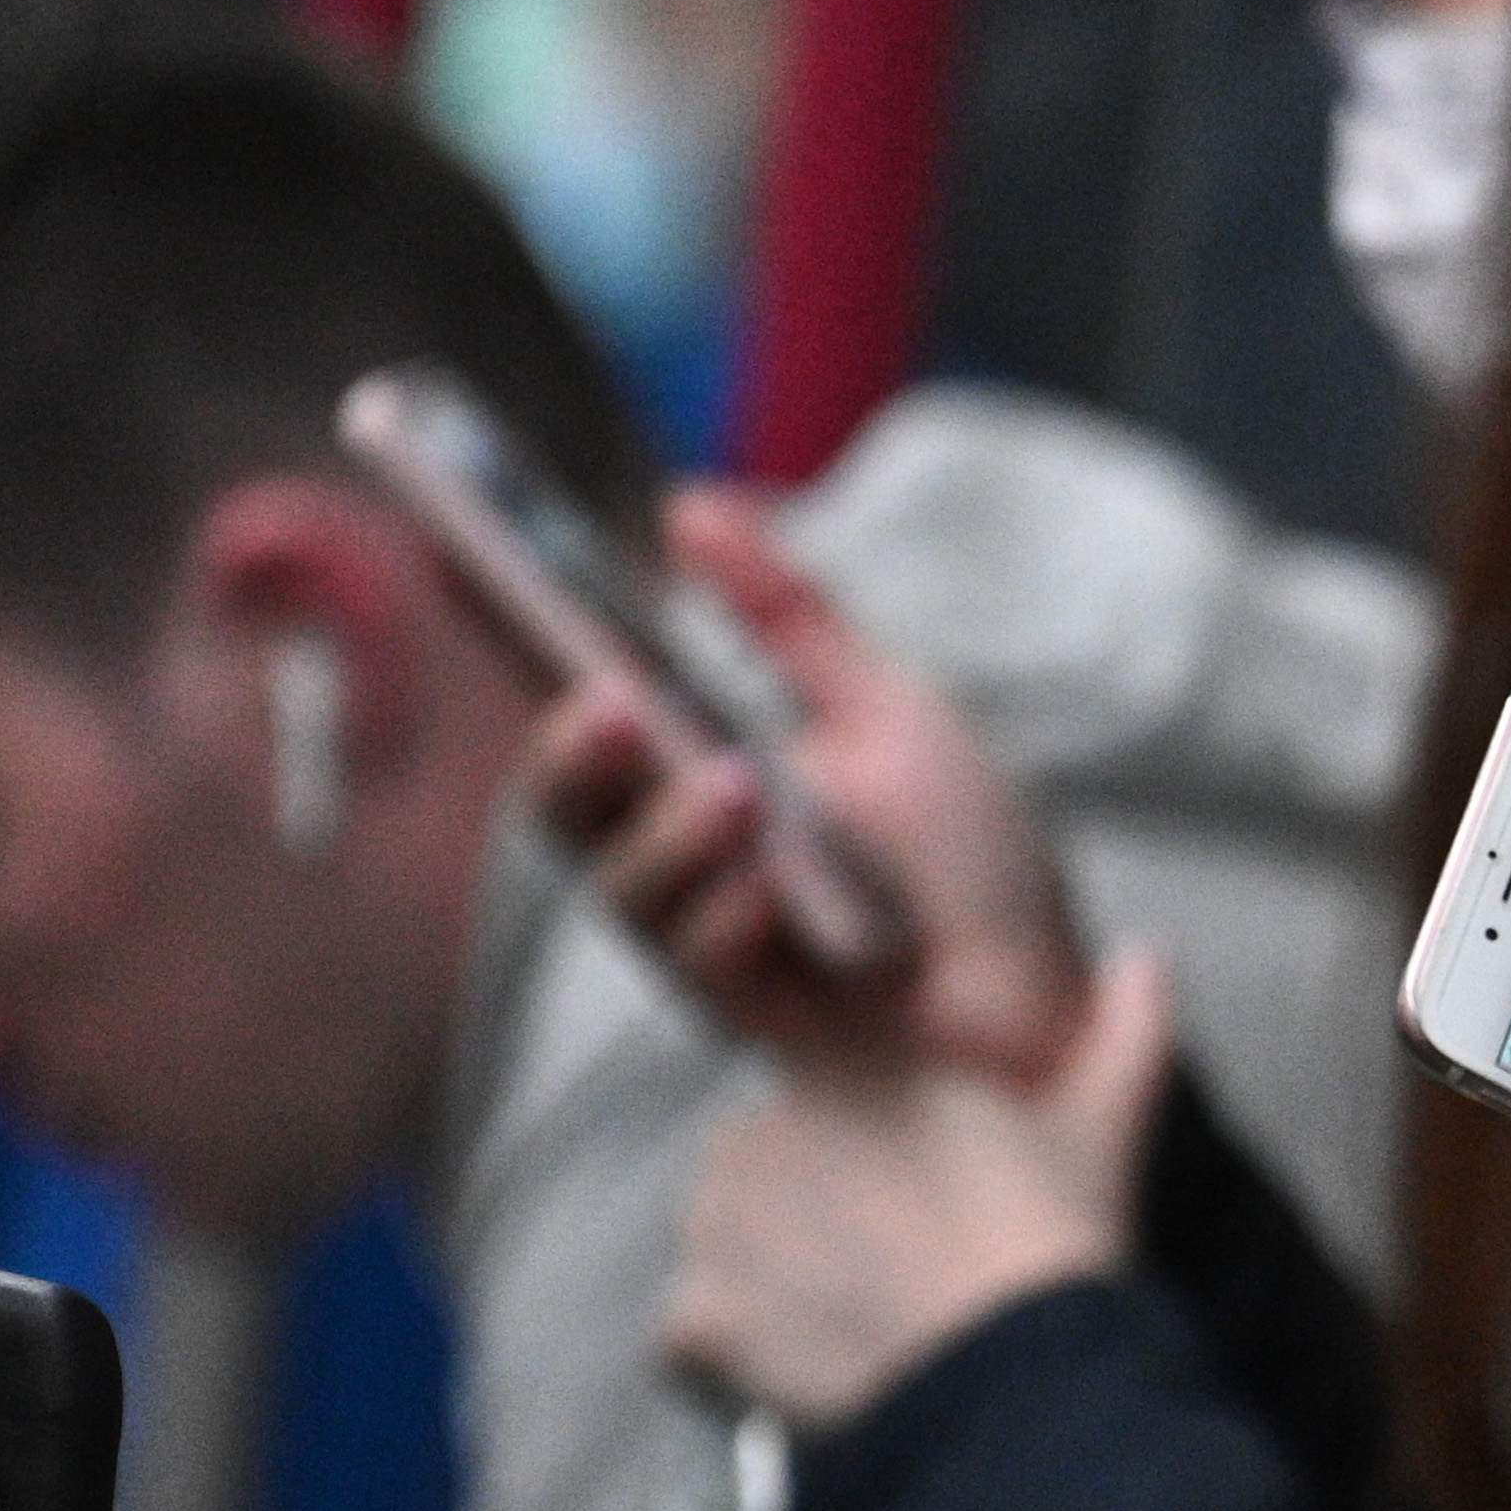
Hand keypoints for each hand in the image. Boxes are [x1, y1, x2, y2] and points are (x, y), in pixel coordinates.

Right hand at [521, 489, 1090, 1079]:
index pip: (584, 702)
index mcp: (700, 763)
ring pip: (621, 881)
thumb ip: (782, 615)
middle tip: (614, 703)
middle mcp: (679, 846)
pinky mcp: (736, 1007)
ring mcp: (700, 929)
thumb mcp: (880, 707)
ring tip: (743, 794)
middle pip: (563, 801)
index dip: (515, 642)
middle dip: (573, 749)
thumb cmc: (964, 852)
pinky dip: (736, 912)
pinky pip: (695, 954)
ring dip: (678, 831)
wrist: (1043, 987)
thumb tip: (684, 503)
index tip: (466, 565)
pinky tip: (783, 899)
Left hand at [661, 949, 1168, 1427]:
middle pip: (769, 1174)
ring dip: (777, 1287)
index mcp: (846, 1067)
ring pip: (731, 1252)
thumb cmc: (1053, 1248)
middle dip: (821, 1221)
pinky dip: (738, 1365)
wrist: (1012, 1383)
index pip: (812, 1084)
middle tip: (904, 1275)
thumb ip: (1124, 1030)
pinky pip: (696, 1339)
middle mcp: (759, 1126)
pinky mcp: (695, 1315)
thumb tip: (1147, 961)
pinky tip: (815, 1377)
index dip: (857, 1145)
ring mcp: (717, 1223)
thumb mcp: (1106, 1125)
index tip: (902, 1193)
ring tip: (868, 1329)